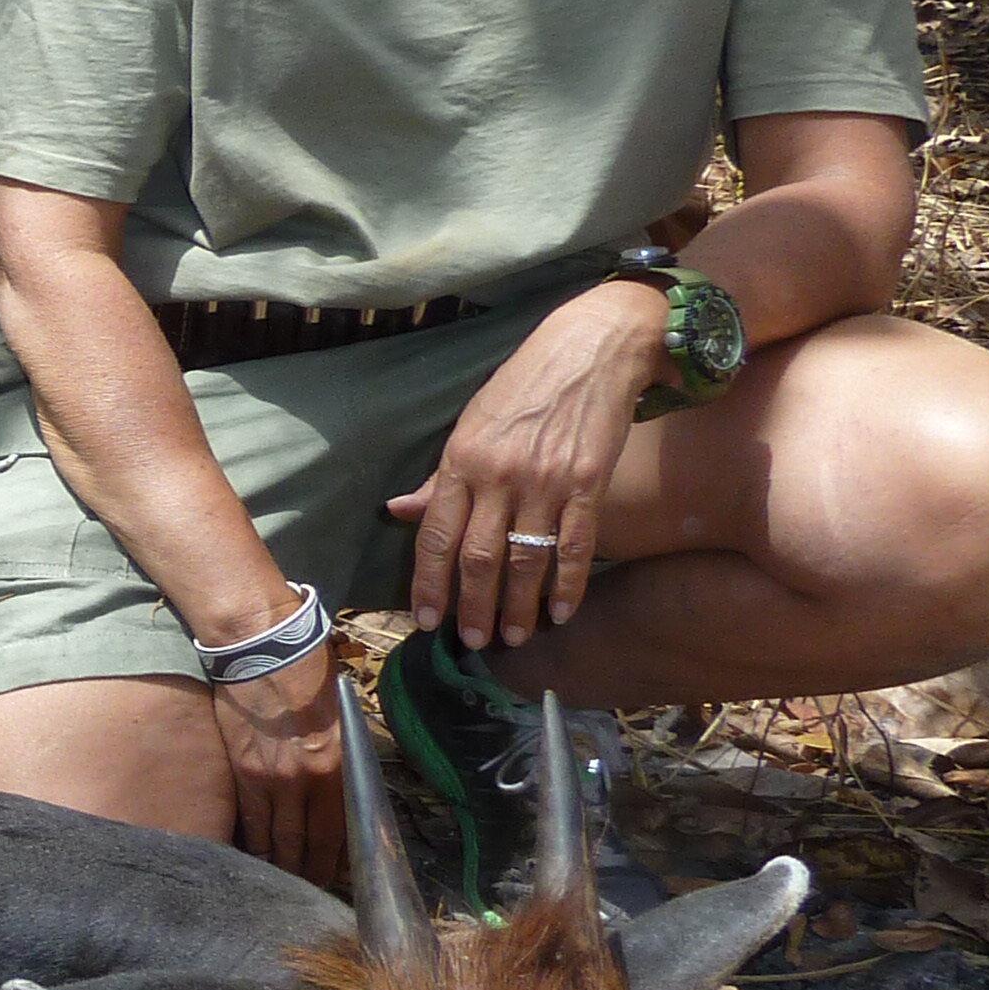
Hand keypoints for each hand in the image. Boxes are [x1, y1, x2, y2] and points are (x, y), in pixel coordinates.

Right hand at [210, 646, 346, 885]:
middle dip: (306, 872)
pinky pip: (248, 820)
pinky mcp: (240, 772)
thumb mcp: (341, 716)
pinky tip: (252, 856)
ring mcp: (269, 780)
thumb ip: (341, 757)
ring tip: (279, 880)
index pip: (337, 834)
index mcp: (336, 768)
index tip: (332, 879)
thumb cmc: (308, 673)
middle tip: (306, 889)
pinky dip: (252, 842)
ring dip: (278, 864)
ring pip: (274, 840)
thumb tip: (340, 787)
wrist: (263, 648)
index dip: (333, 864)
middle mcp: (304, 782)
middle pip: (305, 844)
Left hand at [388, 285, 666, 648]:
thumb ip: (439, 478)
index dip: (428, 583)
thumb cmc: (524, 385)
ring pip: (525, 560)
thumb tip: (397, 512)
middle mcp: (498, 476)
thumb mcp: (470, 424)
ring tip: (511, 637)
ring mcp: (545, 482)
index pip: (435, 536)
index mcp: (461, 461)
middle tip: (471, 641)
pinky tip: (562, 612)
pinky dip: (569, 585)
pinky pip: (575, 546)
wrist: (591, 348)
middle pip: (479, 558)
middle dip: (472, 607)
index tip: (426, 620)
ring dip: (517, 606)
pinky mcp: (588, 484)